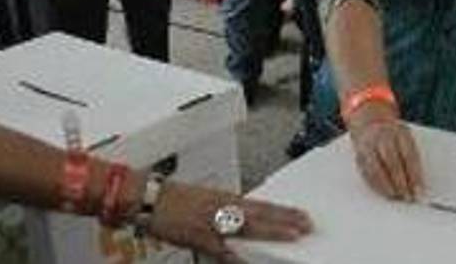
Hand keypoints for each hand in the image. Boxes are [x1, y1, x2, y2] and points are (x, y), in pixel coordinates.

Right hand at [148, 181, 311, 261]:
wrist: (148, 199)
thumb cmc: (174, 198)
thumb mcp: (206, 199)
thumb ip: (227, 210)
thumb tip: (246, 220)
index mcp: (225, 198)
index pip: (262, 205)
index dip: (284, 211)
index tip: (302, 215)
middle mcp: (223, 208)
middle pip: (261, 215)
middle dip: (285, 221)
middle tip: (307, 225)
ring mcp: (212, 223)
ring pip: (248, 228)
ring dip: (271, 233)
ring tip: (292, 236)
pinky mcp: (198, 238)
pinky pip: (222, 250)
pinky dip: (236, 256)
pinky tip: (249, 261)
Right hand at [347, 103, 423, 201]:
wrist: (370, 122)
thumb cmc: (395, 136)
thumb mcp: (407, 139)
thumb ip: (412, 158)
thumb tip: (418, 185)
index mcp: (400, 132)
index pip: (409, 155)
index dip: (414, 175)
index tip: (419, 191)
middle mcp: (383, 137)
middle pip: (392, 162)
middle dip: (401, 182)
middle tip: (408, 197)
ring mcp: (369, 146)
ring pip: (376, 169)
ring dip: (386, 186)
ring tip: (396, 196)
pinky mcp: (359, 156)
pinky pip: (366, 173)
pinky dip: (376, 185)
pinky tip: (384, 192)